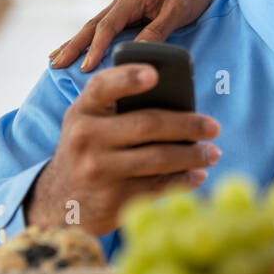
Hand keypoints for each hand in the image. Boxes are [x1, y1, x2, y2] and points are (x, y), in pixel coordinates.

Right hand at [23, 64, 220, 234]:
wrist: (60, 200)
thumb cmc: (89, 148)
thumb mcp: (90, 121)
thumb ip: (120, 106)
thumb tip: (181, 101)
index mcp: (83, 110)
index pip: (104, 87)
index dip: (129, 78)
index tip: (155, 73)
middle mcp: (86, 138)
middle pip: (146, 125)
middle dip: (187, 125)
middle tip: (214, 127)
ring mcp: (98, 170)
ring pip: (157, 158)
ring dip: (192, 156)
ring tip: (212, 153)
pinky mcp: (112, 200)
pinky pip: (157, 186)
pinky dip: (183, 180)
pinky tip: (197, 174)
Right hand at [48, 0, 240, 72]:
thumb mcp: (177, 11)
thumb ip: (157, 30)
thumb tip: (136, 51)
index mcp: (130, 0)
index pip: (106, 27)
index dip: (95, 49)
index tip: (85, 68)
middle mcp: (122, 2)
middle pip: (91, 26)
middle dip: (72, 46)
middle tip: (54, 65)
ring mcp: (124, 7)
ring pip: (94, 26)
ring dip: (75, 42)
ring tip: (55, 59)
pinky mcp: (130, 12)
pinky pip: (104, 27)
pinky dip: (89, 39)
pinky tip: (80, 48)